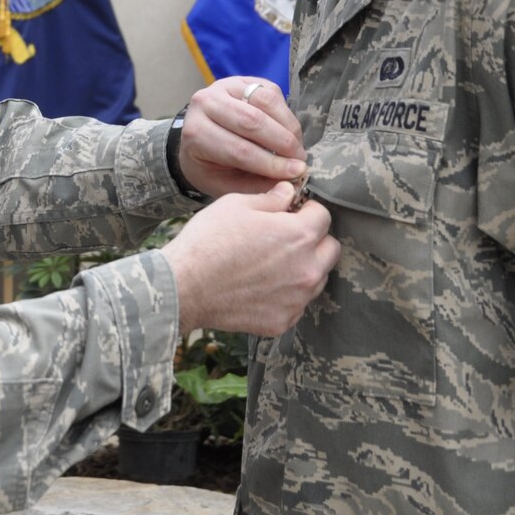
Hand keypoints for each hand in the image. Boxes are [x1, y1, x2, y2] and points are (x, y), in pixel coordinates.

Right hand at [162, 181, 337, 334]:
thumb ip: (271, 199)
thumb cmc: (208, 241)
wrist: (184, 287)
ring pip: (317, 278)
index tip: (290, 214)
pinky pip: (296, 304)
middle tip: (285, 239)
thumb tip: (288, 193)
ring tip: (272, 265)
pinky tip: (261, 288)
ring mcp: (297, 299)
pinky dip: (286, 295)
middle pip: (330, 249)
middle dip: (313, 240)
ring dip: (304, 268)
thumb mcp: (236, 205)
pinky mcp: (283, 321)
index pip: (323, 216)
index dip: (305, 211)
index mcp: (300, 235)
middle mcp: (307, 269)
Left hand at [176, 77, 306, 197]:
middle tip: (300, 162)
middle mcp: (206, 104)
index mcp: (196, 134)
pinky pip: (272, 93)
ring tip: (297, 149)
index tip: (295, 173)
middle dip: (283, 144)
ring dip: (288, 128)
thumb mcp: (224, 183)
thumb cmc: (211, 165)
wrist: (199, 137)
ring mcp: (224, 87)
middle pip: (252, 121)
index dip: (271, 163)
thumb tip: (289, 183)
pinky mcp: (244, 80)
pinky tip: (290, 133)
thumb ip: (253, 185)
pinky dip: (286, 115)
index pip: (238, 149)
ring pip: (265, 102)